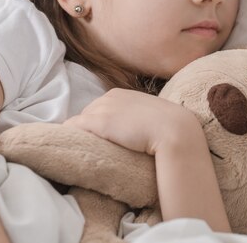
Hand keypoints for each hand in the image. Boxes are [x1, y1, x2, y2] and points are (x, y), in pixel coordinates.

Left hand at [63, 88, 200, 154]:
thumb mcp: (149, 115)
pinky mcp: (98, 122)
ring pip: (79, 122)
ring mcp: (102, 109)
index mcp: (119, 94)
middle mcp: (107, 97)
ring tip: (85, 151)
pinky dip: (71, 137)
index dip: (99, 124)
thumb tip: (133, 131)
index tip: (103, 139)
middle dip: (88, 129)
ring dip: (81, 135)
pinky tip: (74, 149)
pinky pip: (73, 127)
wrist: (175, 131)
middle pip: (87, 114)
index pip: (99, 108)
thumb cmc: (168, 127)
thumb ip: (135, 117)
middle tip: (94, 147)